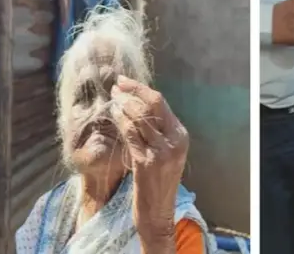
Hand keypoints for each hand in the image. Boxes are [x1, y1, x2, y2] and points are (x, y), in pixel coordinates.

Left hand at [112, 75, 188, 252]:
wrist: (158, 212)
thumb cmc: (159, 181)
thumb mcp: (167, 152)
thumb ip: (159, 131)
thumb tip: (140, 104)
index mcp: (181, 136)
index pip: (161, 103)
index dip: (140, 89)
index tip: (124, 81)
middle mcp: (174, 141)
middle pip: (152, 105)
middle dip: (131, 91)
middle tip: (115, 86)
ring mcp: (161, 151)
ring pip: (138, 117)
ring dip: (122, 104)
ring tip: (112, 99)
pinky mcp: (146, 162)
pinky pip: (129, 134)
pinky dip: (119, 120)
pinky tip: (112, 115)